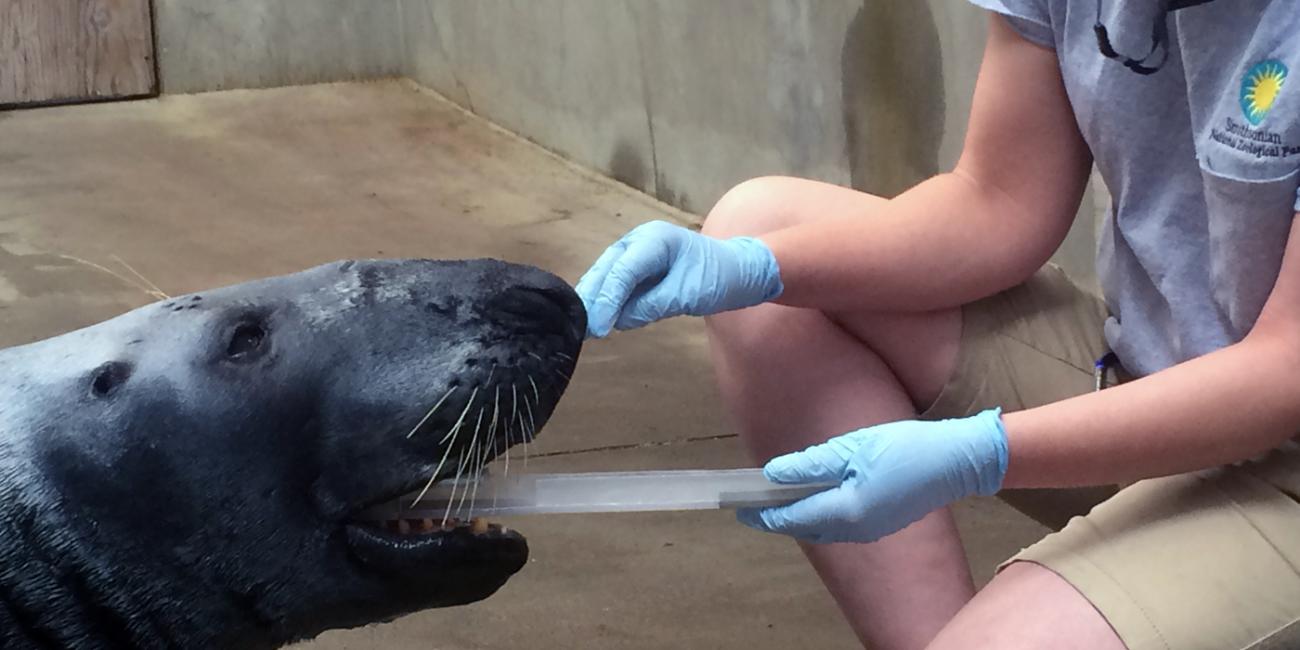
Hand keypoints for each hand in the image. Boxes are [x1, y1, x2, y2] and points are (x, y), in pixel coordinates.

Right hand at [575, 221, 782, 337]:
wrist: (739, 270)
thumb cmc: (719, 278)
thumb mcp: (687, 295)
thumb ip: (651, 306)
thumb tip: (618, 321)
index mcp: (654, 240)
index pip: (622, 272)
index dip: (606, 300)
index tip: (597, 328)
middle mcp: (639, 240)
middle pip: (606, 270)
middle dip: (592, 299)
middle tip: (578, 329)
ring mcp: (636, 252)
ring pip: (606, 276)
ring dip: (595, 300)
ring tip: (581, 327)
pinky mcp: (638, 267)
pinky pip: (617, 283)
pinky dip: (607, 300)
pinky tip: (596, 318)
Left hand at [737, 410, 1008, 543]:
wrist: (958, 460)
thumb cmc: (906, 448)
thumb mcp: (852, 448)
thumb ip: (809, 464)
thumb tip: (773, 475)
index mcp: (846, 511)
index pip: (792, 517)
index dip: (763, 514)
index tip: (741, 508)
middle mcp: (856, 529)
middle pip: (806, 526)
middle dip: (779, 516)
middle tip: (755, 502)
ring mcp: (872, 529)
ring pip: (824, 527)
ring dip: (800, 514)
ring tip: (781, 497)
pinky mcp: (884, 522)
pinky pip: (842, 523)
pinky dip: (822, 512)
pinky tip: (818, 495)